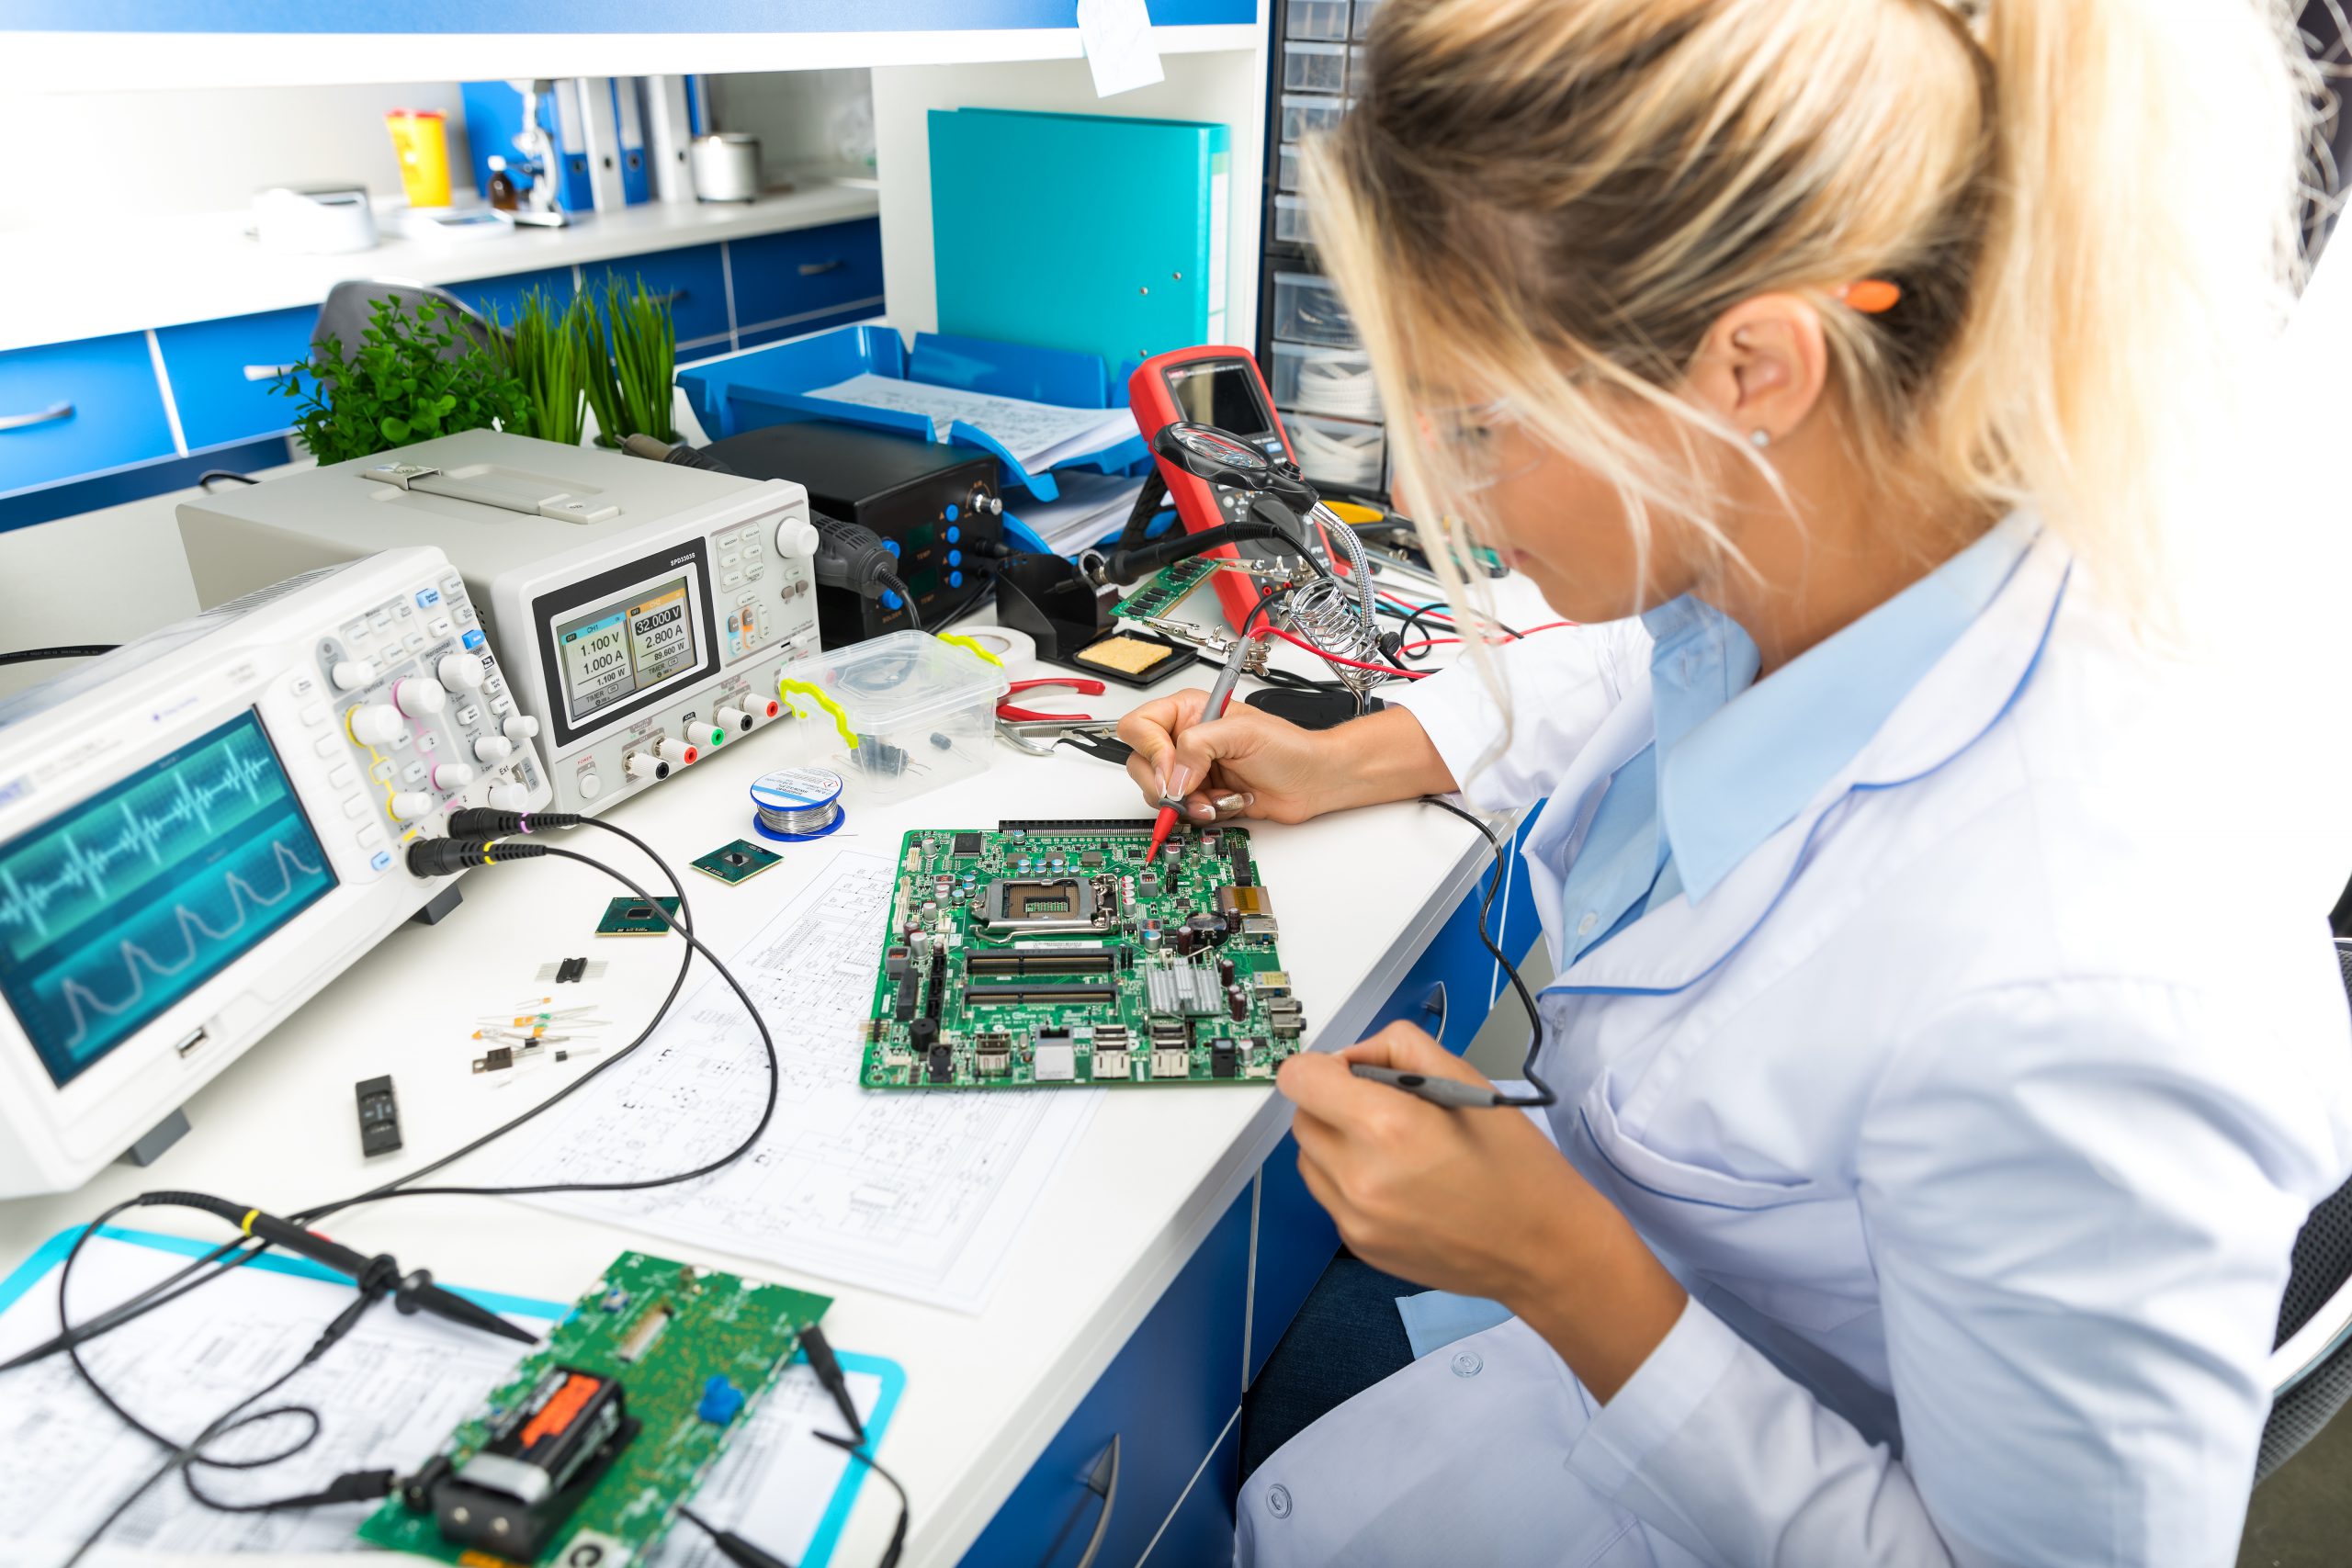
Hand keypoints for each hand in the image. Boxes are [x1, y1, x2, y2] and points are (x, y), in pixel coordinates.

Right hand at [1117, 688, 1336, 824]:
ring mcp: (1193, 771)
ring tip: (1218, 799)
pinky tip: (1227, 804)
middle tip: (1189, 792)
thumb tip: (1172, 776)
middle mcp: (1186, 741)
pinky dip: (1203, 814)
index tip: (1172, 770)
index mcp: (1188, 712)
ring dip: (1189, 803)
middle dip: (1166, 785)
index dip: (1150, 751)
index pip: (1140, 727)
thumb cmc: (1288, 748)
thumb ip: (1198, 746)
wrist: (1312, 782)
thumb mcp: (1241, 733)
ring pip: (1159, 795)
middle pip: (1141, 765)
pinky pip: (1182, 812)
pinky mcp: (1203, 797)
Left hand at [1279, 1022, 1587, 1301]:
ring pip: (1310, 1158)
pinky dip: (1351, 1183)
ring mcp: (1355, 1218)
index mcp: (1387, 1125)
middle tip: (1384, 1110)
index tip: (1351, 1074)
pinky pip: (1331, 1196)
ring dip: (1337, 1144)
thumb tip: (1351, 1057)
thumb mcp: (1465, 1077)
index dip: (1323, 1067)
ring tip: (1395, 1150)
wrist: (1543, 1248)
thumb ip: (1397, 1049)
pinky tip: (1401, 1185)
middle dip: (1332, 1104)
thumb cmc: (1516, 1164)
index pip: (1299, 1078)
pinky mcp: (1359, 1246)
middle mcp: (1359, 1176)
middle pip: (1302, 1117)